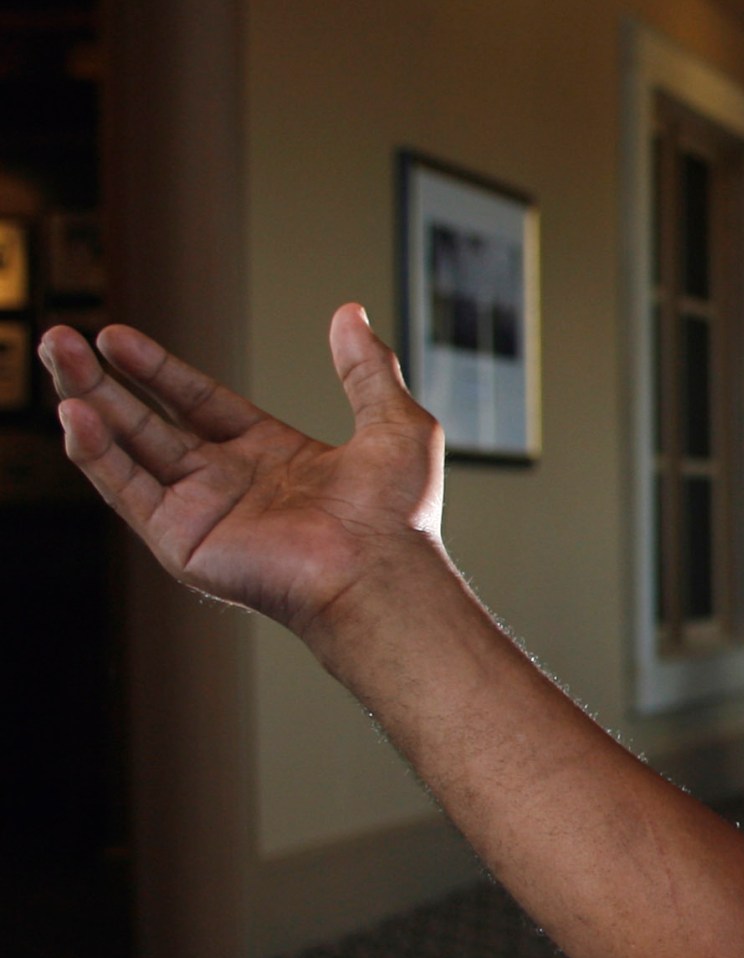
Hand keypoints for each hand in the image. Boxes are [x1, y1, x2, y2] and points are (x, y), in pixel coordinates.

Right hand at [41, 304, 447, 638]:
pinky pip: (127, 490)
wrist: (383, 570)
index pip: (197, 401)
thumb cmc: (399, 515)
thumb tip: (353, 313)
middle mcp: (229, 483)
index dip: (157, 369)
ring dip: (87, 403)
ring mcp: (202, 512)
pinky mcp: (182, 541)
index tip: (115, 337)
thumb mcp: (393, 422)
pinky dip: (96, 454)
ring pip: (127, 449)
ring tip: (56, 356)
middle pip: (148, 421)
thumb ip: (366, 369)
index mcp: (269, 455)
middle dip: (103, 380)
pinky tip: (74, 414)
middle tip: (59, 338)